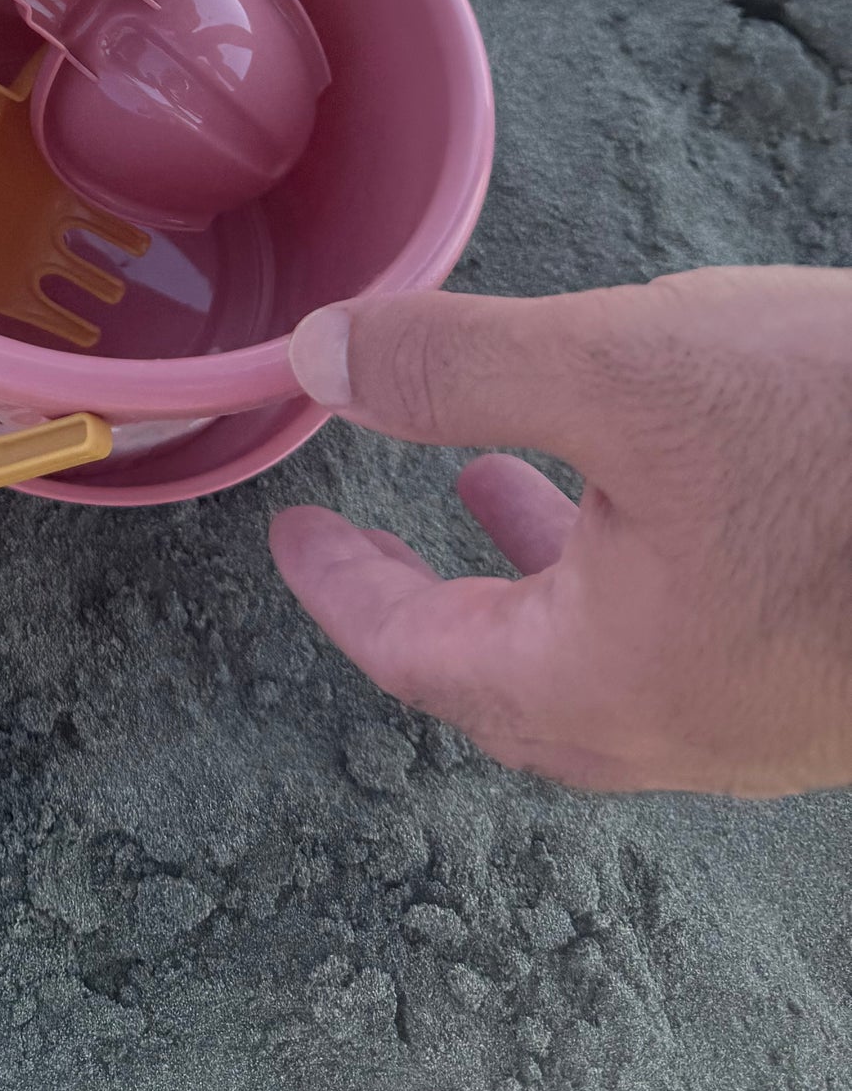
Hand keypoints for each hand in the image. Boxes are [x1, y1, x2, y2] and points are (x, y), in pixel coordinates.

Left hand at [269, 268, 851, 795]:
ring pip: (607, 670)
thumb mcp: (626, 365)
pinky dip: (626, 577)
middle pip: (508, 690)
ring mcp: (775, 718)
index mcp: (610, 679)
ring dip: (533, 582)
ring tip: (492, 486)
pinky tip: (652, 490)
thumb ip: (456, 367)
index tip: (292, 538)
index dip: (343, 591)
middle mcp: (688, 730)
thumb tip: (316, 360)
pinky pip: (692, 647)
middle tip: (369, 534)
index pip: (420, 658)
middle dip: (428, 606)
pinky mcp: (837, 680)